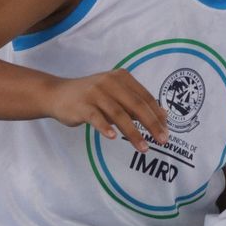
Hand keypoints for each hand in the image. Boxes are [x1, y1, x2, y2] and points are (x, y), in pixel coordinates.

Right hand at [47, 69, 168, 149]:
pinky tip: (113, 137)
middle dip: (152, 124)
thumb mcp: (115, 95)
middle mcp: (110, 82)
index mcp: (122, 77)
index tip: (167, 130)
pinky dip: (105, 127)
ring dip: (133, 133)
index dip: (158, 115)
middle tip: (163, 140)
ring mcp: (95, 92)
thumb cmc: (92, 97)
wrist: (58, 94)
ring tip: (143, 148)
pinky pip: (96, 117)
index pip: (145, 97)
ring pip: (119, 114)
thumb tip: (163, 117)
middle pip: (136, 105)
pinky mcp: (82, 105)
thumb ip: (135, 104)